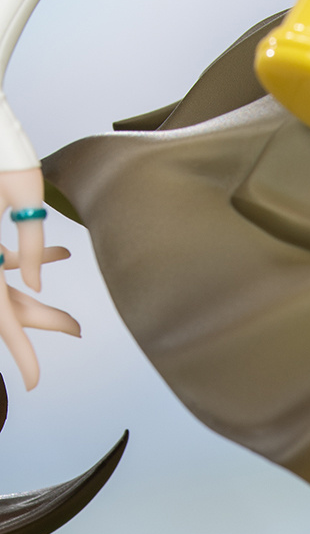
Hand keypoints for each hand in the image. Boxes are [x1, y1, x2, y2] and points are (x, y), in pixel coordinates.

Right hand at [0, 166, 79, 390]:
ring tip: (70, 291)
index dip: (21, 353)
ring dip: (33, 293)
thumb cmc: (4, 148)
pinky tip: (61, 253)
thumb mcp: (25, 195)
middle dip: (39, 318)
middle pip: (3, 303)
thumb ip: (32, 243)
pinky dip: (24, 257)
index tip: (36, 384)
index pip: (0, 317)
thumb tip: (36, 286)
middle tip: (78, 329)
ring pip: (2, 282)